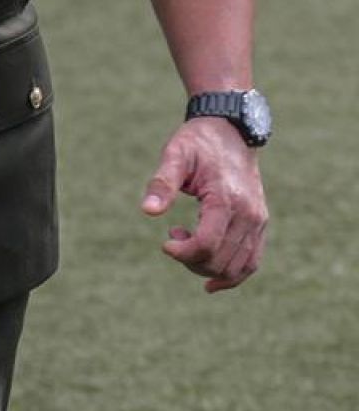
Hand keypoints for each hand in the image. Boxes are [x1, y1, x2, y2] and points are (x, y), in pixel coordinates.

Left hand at [141, 118, 267, 292]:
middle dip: (191, 260)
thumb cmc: (198, 142)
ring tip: (187, 243)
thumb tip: (148, 211)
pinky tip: (210, 281)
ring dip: (207, 268)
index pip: (207, 244)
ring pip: (237, 267)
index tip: (165, 243)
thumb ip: (162, 183)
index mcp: (226, 198)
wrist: (229, 129)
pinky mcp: (261, 223)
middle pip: (220, 261)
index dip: (183, 253)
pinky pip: (251, 262)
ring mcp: (258, 221)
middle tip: (174, 236)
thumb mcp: (175, 155)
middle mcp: (248, 214)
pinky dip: (233, 276)